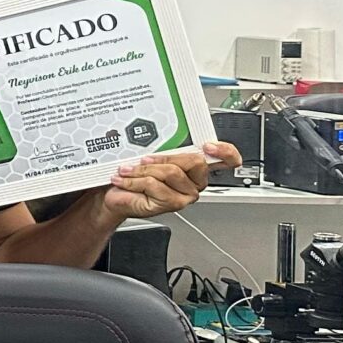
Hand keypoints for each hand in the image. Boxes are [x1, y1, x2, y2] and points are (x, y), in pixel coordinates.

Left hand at [99, 144, 234, 220]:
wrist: (116, 196)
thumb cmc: (134, 176)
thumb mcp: (151, 156)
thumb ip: (165, 148)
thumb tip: (164, 139)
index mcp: (196, 167)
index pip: (226, 159)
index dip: (224, 151)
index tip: (209, 145)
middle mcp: (195, 182)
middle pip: (194, 161)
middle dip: (164, 157)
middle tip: (144, 159)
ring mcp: (186, 194)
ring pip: (171, 172)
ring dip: (142, 170)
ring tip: (126, 171)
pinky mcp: (172, 204)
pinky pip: (155, 185)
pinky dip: (134, 180)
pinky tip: (123, 180)